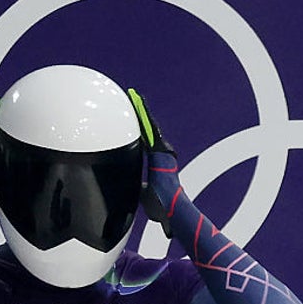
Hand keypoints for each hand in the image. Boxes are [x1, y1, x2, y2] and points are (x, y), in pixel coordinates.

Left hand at [127, 88, 176, 235]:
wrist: (168, 207)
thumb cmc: (160, 206)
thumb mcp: (146, 196)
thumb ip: (142, 190)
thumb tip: (139, 192)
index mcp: (156, 163)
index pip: (145, 144)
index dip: (140, 131)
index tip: (135, 121)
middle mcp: (160, 154)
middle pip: (148, 130)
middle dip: (141, 115)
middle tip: (134, 99)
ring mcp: (161, 150)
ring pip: (149, 125)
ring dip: (141, 111)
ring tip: (134, 96)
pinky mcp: (159, 147)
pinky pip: (149, 127)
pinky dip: (144, 114)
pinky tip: (137, 102)